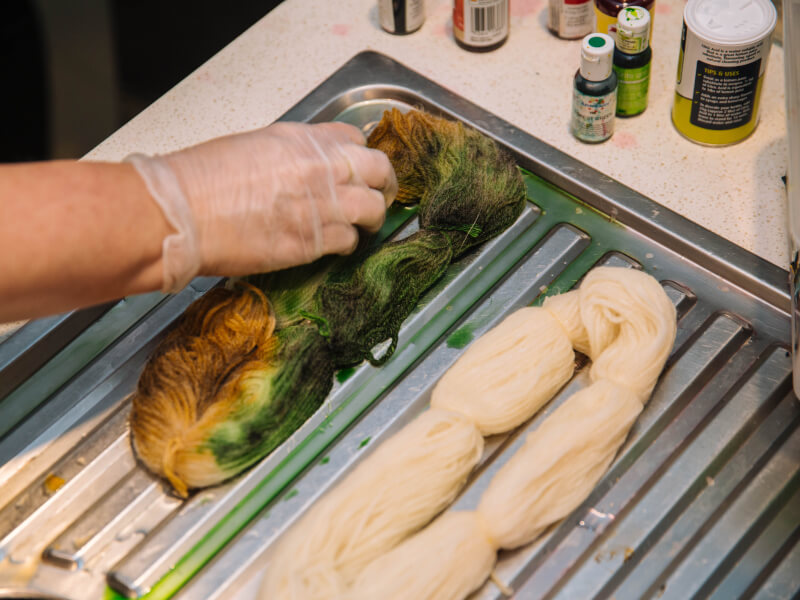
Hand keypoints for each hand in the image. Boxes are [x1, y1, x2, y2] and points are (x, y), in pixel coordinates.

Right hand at [128, 122, 396, 292]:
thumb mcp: (252, 148)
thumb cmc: (201, 180)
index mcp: (302, 140)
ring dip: (371, 218)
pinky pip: (349, 241)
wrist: (181, 213)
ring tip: (363, 227)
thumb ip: (290, 156)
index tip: (359, 170)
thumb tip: (305, 170)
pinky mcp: (313, 241)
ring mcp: (321, 205)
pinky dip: (347, 244)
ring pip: (373, 209)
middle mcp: (320, 168)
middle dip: (384, 185)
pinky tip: (336, 246)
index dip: (361, 157)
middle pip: (379, 170)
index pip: (355, 140)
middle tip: (379, 197)